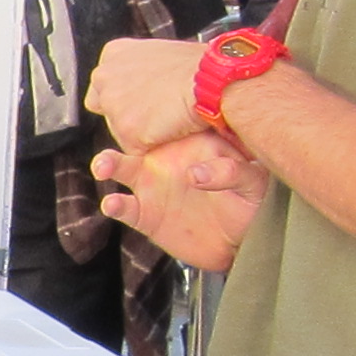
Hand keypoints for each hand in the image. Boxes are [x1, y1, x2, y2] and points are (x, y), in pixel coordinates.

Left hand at [87, 37, 207, 150]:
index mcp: (114, 54)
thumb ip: (141, 67)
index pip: (104, 84)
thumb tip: (142, 80)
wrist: (217, 79)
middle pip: (106, 109)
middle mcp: (105, 77)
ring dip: (142, 131)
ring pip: (120, 131)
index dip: (126, 95)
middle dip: (128, 114)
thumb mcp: (163, 53)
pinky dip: (155, 145)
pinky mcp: (127, 131)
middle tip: (158, 110)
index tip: (145, 97)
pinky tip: (173, 128)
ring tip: (170, 117)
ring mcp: (114, 105)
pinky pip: (136, 149)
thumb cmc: (202, 66)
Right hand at [92, 131, 269, 271]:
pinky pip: (124, 207)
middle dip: (123, 131)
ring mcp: (153, 186)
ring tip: (103, 167)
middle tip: (121, 126)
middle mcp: (168, 160)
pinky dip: (115, 205)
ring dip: (108, 163)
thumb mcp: (253, 183)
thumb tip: (195, 173)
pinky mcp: (145, 215)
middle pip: (139, 139)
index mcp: (195, 144)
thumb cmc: (251, 205)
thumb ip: (231, 172)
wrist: (240, 242)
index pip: (176, 123)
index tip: (163, 119)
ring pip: (122, 168)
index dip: (163, 114)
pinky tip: (112, 204)